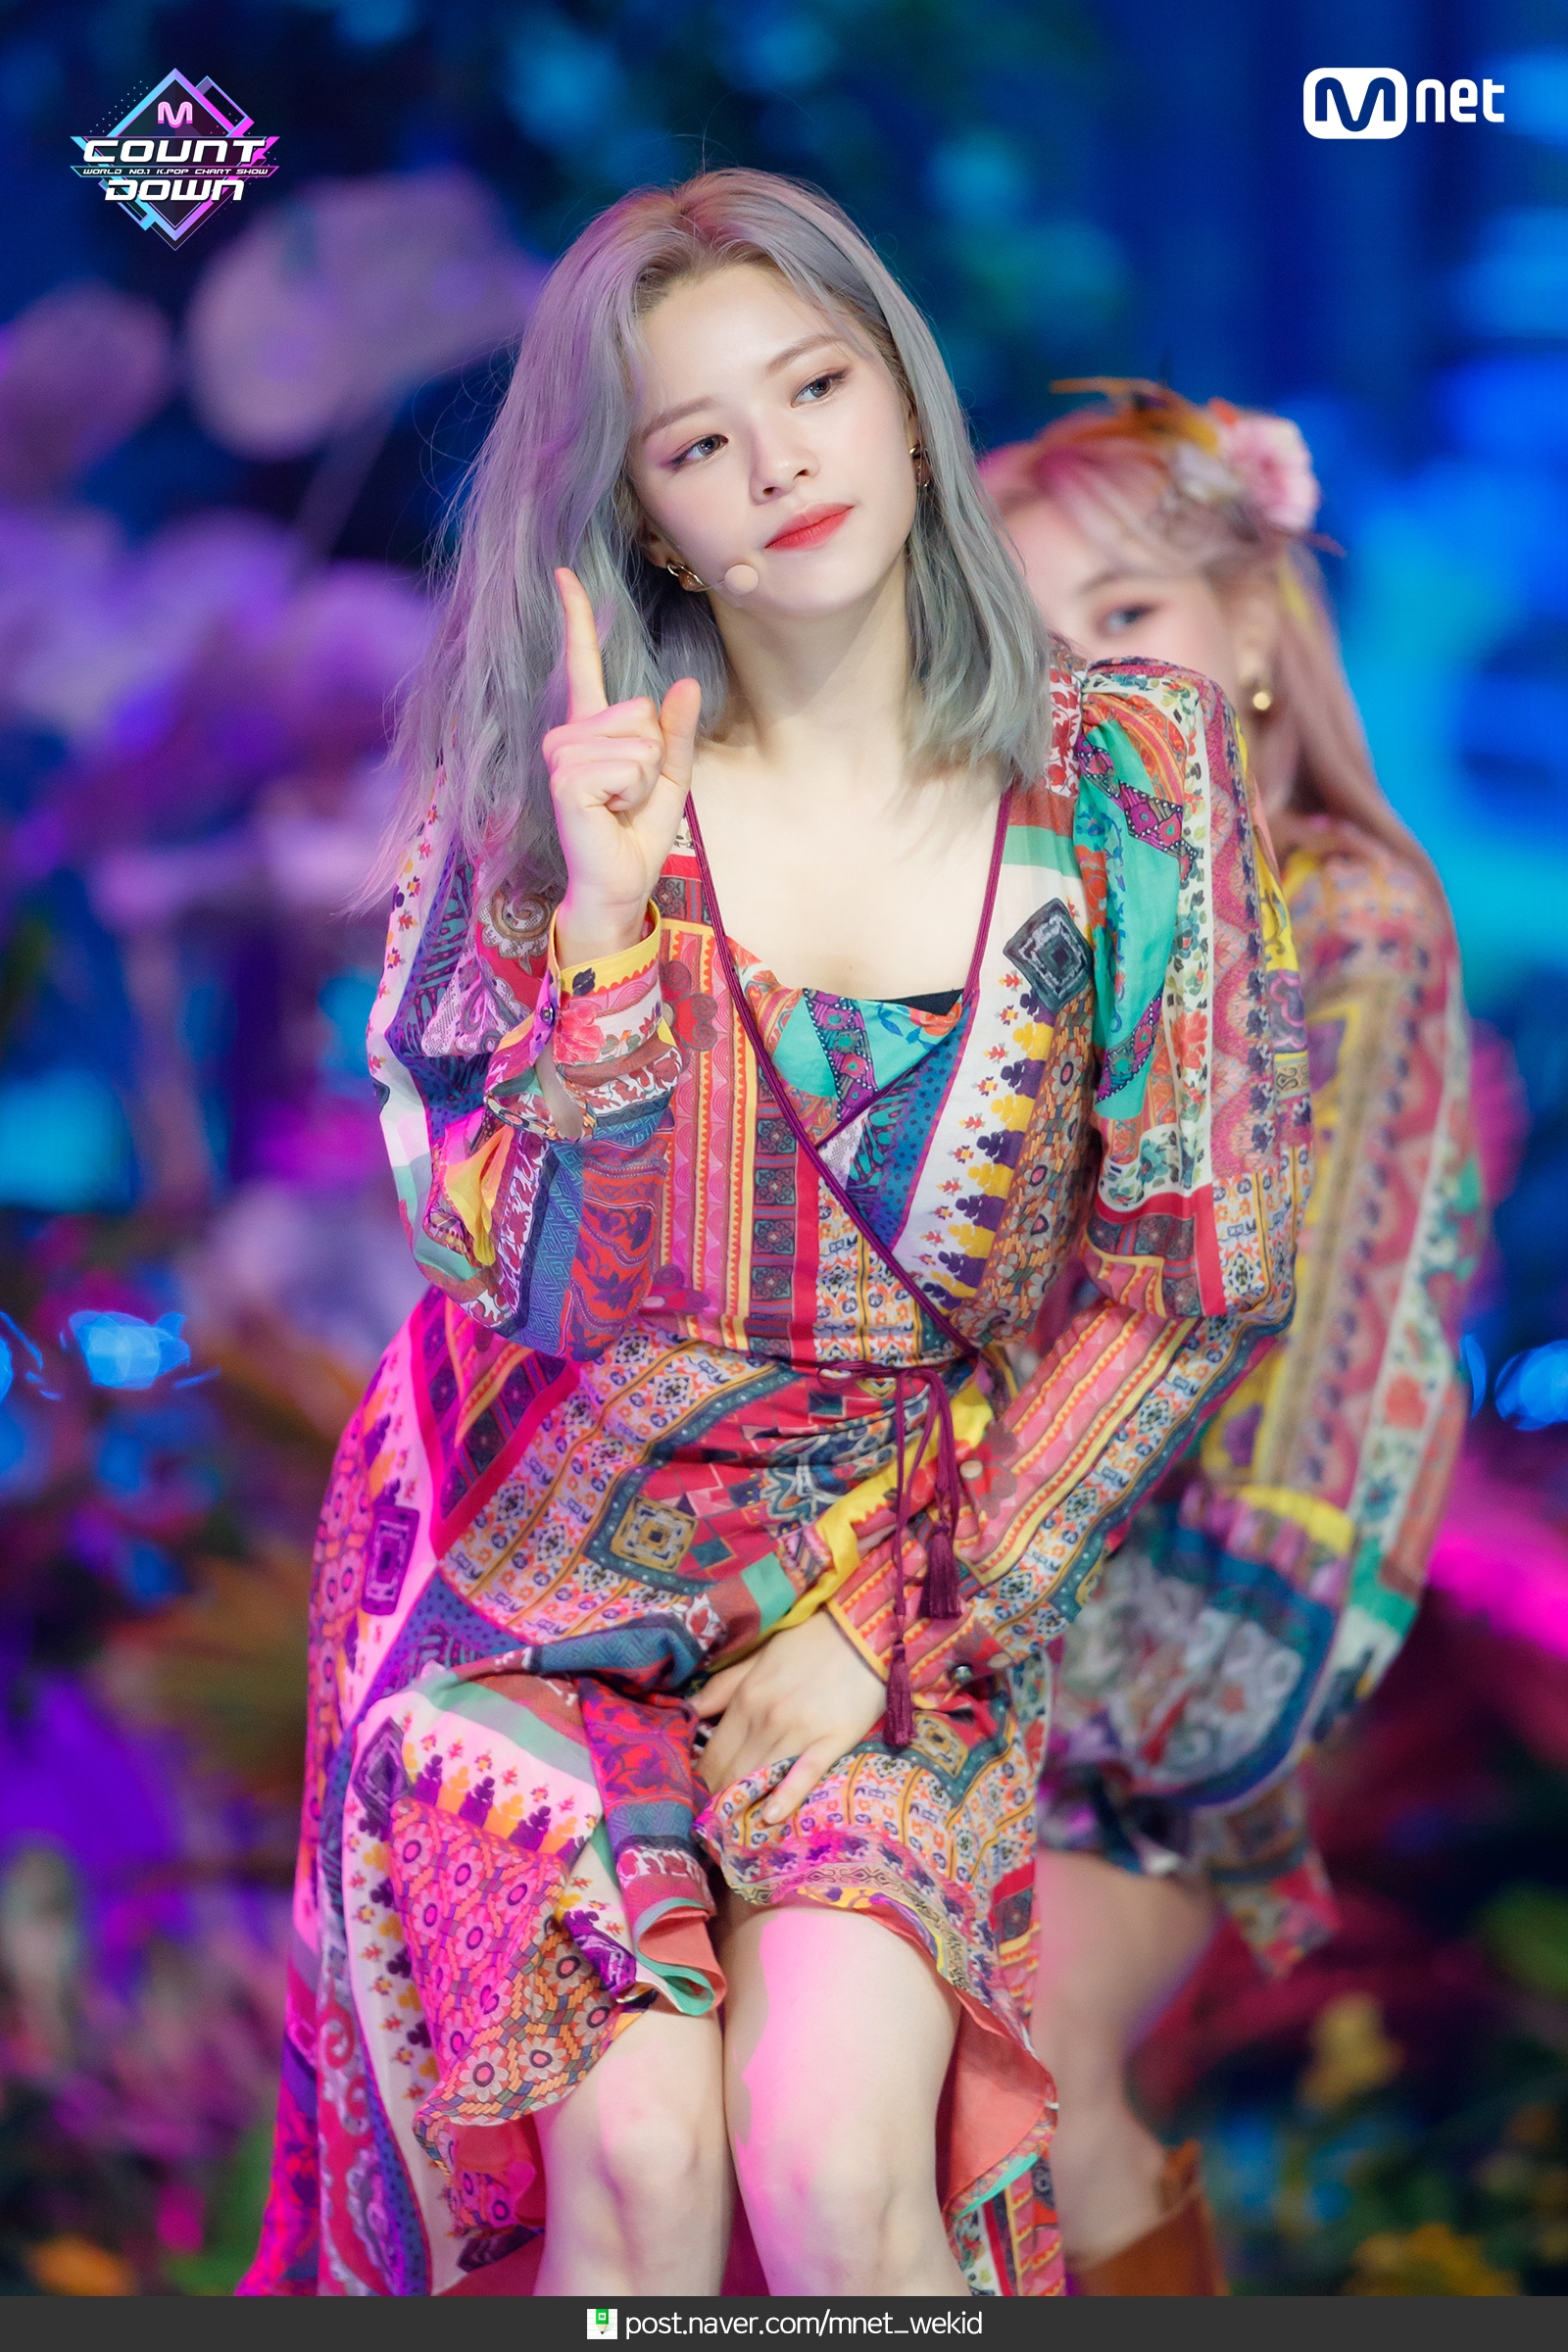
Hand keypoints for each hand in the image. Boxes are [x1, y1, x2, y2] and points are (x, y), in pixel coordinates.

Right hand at [543, 568, 700, 965]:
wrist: (619, 884)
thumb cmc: (637, 834)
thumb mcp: (671, 778)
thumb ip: (677, 734)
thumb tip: (685, 684)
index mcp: (592, 729)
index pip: (583, 663)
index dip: (577, 618)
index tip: (565, 574)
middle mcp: (568, 734)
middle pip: (639, 710)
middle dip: (654, 755)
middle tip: (630, 796)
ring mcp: (562, 754)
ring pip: (637, 738)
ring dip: (644, 778)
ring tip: (618, 806)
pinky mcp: (565, 778)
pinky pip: (627, 764)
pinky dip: (633, 791)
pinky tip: (609, 812)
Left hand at [693, 1610, 887, 1824]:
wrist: (863, 1630)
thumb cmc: (809, 1643)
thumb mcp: (758, 1657)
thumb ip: (722, 1687)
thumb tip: (686, 1712)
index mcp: (746, 1697)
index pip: (713, 1753)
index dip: (701, 1778)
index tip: (698, 1795)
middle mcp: (767, 1718)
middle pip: (732, 1771)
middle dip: (718, 1797)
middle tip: (713, 1818)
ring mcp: (799, 1731)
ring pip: (761, 1777)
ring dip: (744, 1802)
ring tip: (732, 1826)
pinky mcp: (832, 1740)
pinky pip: (804, 1774)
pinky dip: (786, 1797)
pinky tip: (770, 1816)